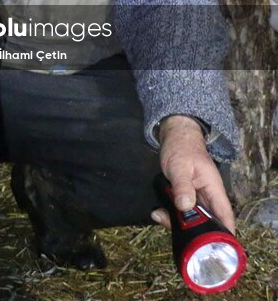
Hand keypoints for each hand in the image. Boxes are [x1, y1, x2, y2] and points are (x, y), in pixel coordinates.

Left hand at [153, 115, 234, 232]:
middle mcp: (208, 196)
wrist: (174, 136)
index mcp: (214, 190)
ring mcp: (196, 197)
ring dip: (178, 221)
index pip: (225, 216)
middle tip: (175, 230)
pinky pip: (181, 210)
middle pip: (207, 221)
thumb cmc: (181, 149)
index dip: (224, 233)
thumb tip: (185, 206)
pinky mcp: (185, 196)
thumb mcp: (179, 167)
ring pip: (192, 217)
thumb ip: (182, 186)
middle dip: (193, 229)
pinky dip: (171, 213)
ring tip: (160, 216)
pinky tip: (159, 212)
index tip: (215, 247)